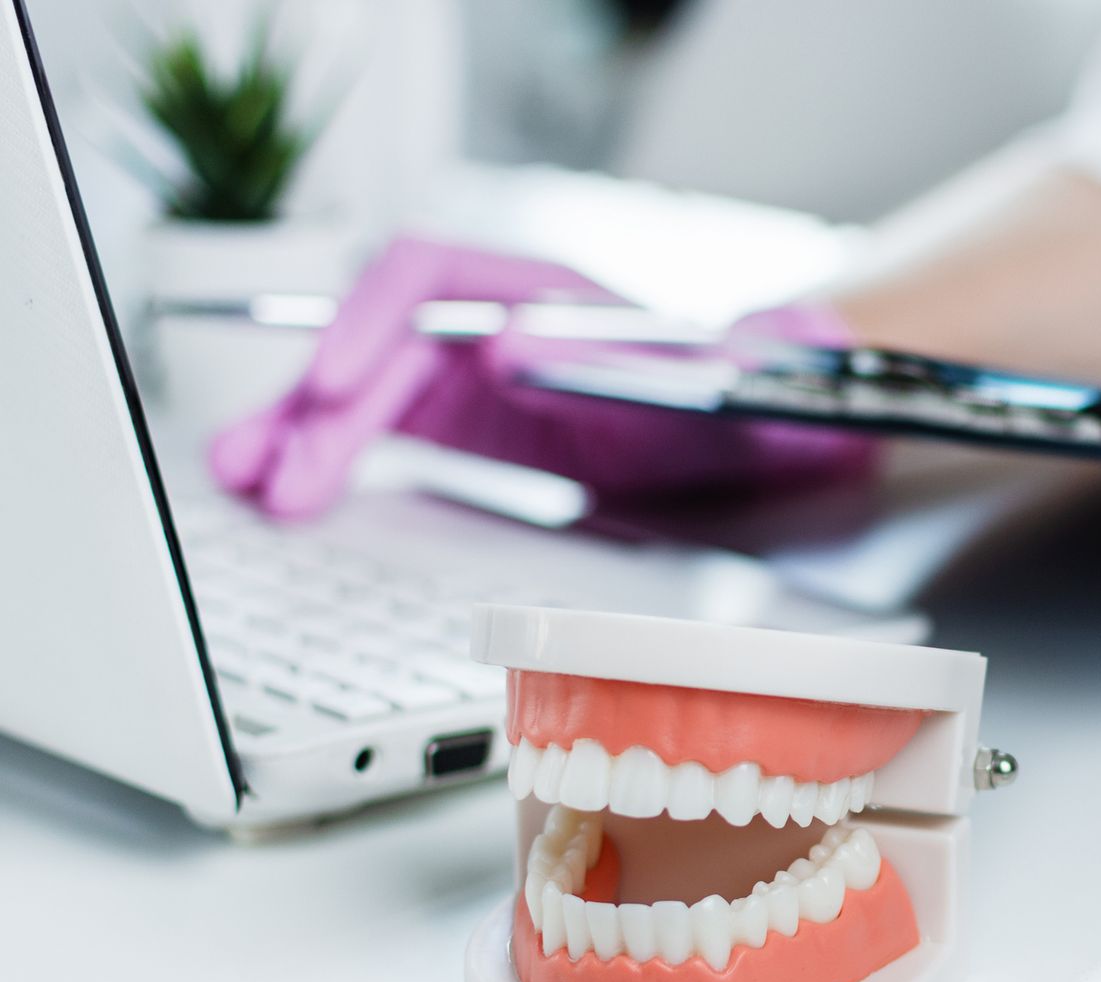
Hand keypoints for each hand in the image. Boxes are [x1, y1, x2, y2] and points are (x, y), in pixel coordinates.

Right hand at [209, 236, 875, 518]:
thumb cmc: (734, 404)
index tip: (335, 382)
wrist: (760, 441)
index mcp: (539, 292)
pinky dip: (334, 458)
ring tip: (244, 480)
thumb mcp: (692, 388)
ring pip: (365, 392)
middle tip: (273, 475)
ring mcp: (473, 374)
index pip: (427, 279)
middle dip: (320, 410)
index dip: (370, 323)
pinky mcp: (467, 425)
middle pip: (380, 348)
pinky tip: (286, 487)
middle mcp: (492, 322)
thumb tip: (507, 343)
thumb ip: (608, 366)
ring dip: (303, 435)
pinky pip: (383, 432)